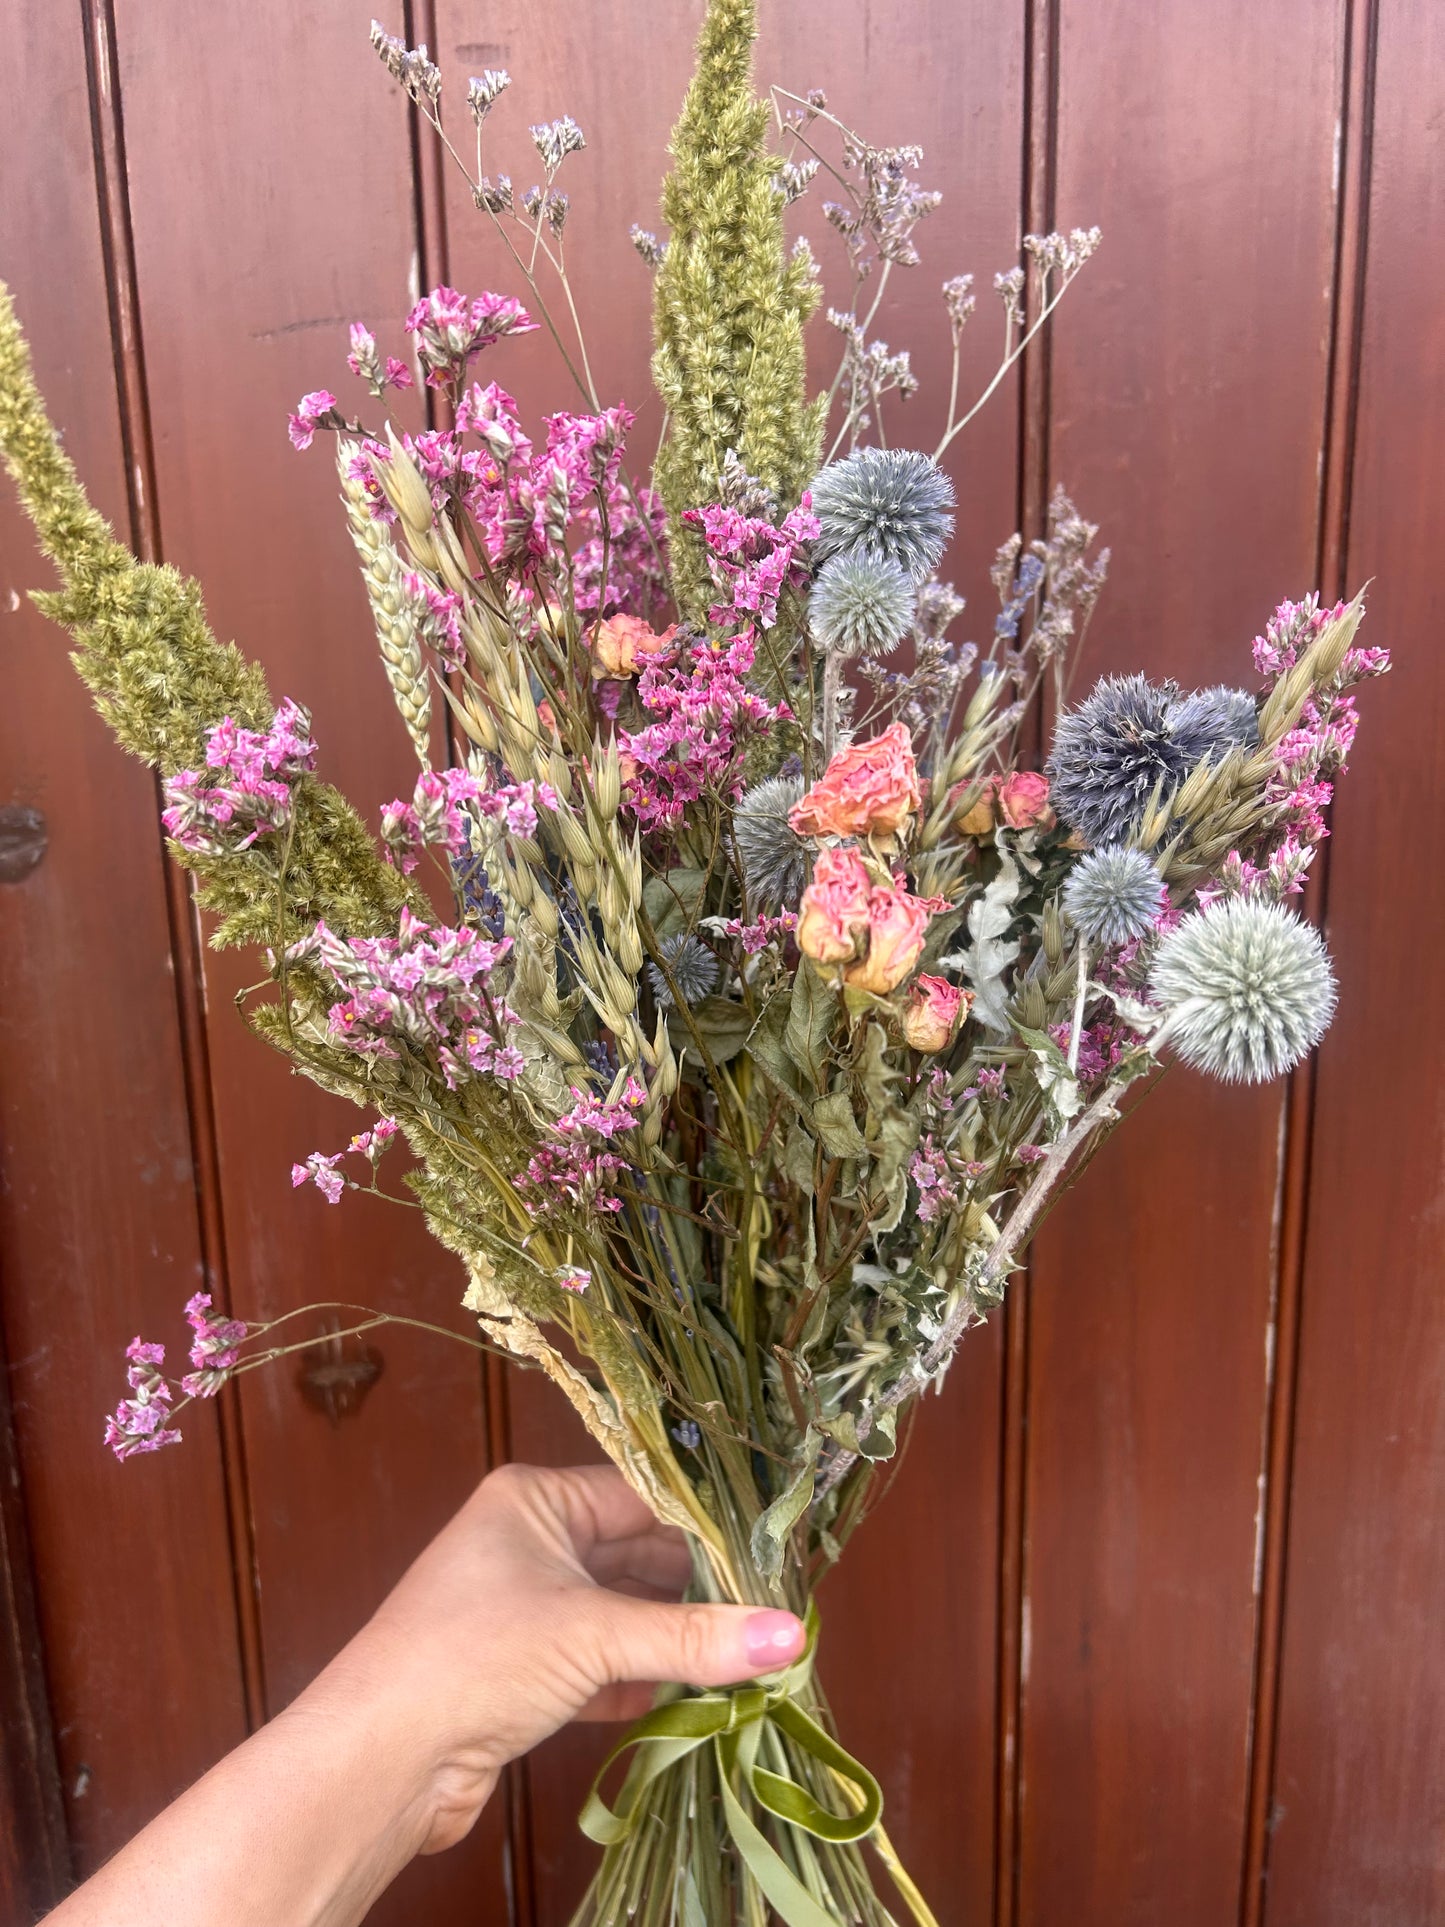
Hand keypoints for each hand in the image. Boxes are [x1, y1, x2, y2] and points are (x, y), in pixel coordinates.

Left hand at [311, 1462, 806, 1853]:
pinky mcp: (525, 1675)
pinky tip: (700, 1698)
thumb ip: (694, 1638)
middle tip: (778, 1610)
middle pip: (637, 1556)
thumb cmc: (471, 1657)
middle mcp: (529, 1544)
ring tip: (754, 1656)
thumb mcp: (592, 1635)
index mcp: (534, 1501)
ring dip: (678, 1641)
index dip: (708, 1524)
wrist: (377, 1761)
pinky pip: (603, 1667)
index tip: (776, 1547)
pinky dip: (646, 1682)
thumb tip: (791, 1634)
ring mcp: (526, 1612)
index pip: (641, 1495)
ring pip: (623, 1615)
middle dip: (702, 1588)